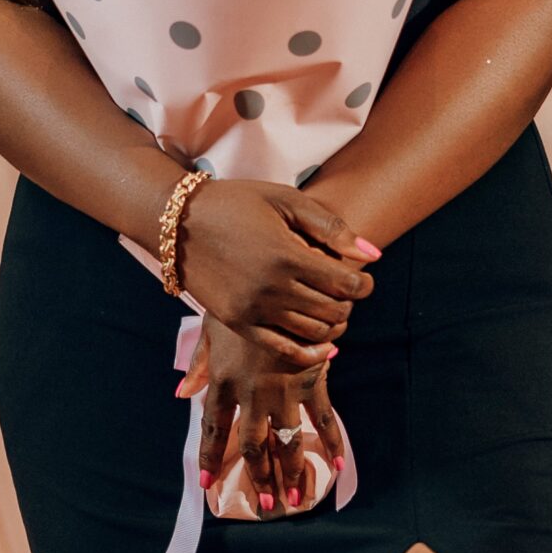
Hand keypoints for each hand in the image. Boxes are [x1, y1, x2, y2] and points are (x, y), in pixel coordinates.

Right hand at [171, 176, 379, 367]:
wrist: (178, 220)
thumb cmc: (237, 202)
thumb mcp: (286, 200)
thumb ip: (331, 227)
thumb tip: (373, 255)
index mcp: (287, 255)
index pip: (346, 284)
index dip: (364, 283)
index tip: (364, 276)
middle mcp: (271, 288)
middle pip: (333, 311)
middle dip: (349, 303)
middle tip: (346, 290)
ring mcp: (253, 310)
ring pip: (313, 332)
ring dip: (331, 324)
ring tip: (329, 306)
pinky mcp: (237, 323)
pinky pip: (283, 349)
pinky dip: (308, 352)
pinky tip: (322, 345)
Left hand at [183, 314, 348, 512]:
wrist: (284, 281)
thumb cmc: (243, 298)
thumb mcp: (213, 327)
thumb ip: (199, 365)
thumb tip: (180, 393)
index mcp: (223, 381)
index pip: (214, 428)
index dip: (210, 457)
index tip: (207, 483)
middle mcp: (253, 392)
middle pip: (254, 445)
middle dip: (260, 477)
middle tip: (266, 505)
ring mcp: (285, 389)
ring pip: (287, 440)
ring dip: (291, 472)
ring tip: (294, 499)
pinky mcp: (313, 381)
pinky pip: (323, 419)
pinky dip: (331, 442)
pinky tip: (336, 465)